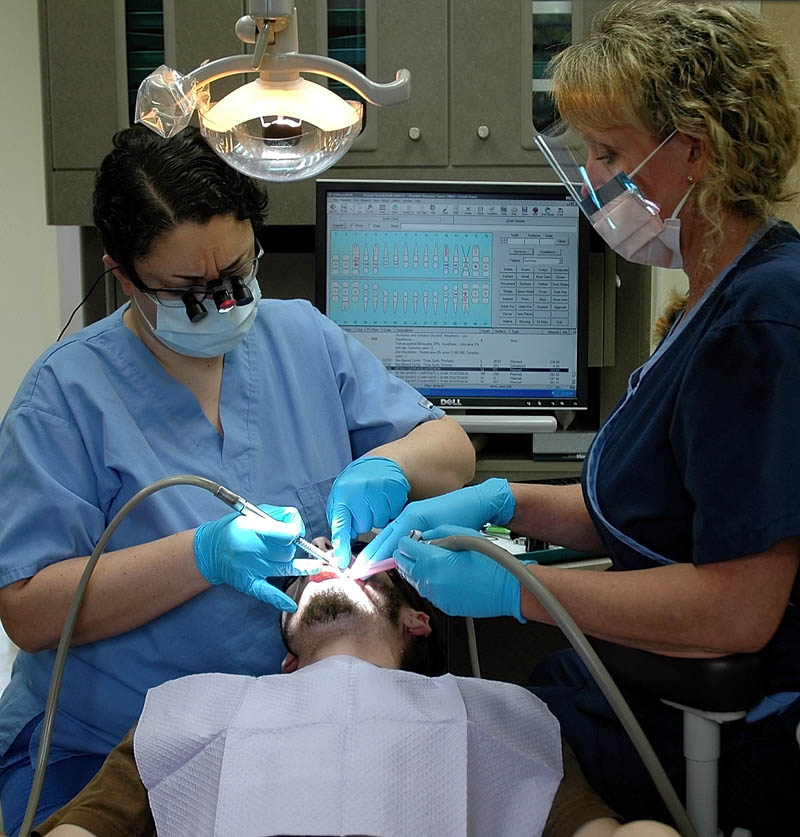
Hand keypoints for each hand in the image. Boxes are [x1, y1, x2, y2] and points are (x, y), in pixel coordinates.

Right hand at [194, 504, 322, 610]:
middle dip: (292, 547)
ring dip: (303, 567)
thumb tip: (297, 526)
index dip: (294, 532)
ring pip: (285, 567)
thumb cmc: (235, 528)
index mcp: (253, 529)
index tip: (295, 532)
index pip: (285, 533)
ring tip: (317, 567)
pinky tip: (292, 605)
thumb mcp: (252, 513)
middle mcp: (254, 550)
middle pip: (287, 551)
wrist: (211, 550)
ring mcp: (253, 568)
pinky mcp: (249, 583)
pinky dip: (280, 599)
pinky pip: (267, 593)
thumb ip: (277, 515)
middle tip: (286, 544)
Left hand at [327, 456, 409, 567]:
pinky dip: (391, 512)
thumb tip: (341, 551)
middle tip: (364, 509)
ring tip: (375, 503)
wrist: (376, 465)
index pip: (340, 525)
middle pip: (363, 528)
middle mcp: (359, 493)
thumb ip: (340, 522)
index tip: (342, 562)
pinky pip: (394, 514)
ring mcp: (378, 490)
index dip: (341, 546)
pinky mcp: (395, 489)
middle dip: (363, 523)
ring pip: (381, 523)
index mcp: (342, 497)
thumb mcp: (340, 500)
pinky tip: (386, 501)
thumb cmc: (354, 486)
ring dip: (378, 519)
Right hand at [360, 478, 515, 563]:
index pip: (389, 541)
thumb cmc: (466, 515)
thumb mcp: (445, 533)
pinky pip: (400, 532)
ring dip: (380, 549)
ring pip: (391, 534)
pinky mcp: (420, 516)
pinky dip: (391, 543)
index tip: (362, 570)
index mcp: (412, 517)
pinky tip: (388, 553)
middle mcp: (409, 514)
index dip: (375, 557)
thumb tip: (405, 557)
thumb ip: (423, 544)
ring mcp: (414, 514)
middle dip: (371, 554)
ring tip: (367, 563)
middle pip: (385, 537)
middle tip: (358, 569)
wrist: (480, 500)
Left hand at [393, 524, 526, 621]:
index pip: (405, 548)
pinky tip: (438, 575)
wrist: (507, 588)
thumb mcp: (465, 536)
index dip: (407, 541)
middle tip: (413, 549)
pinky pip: (426, 592)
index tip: (411, 539)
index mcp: (434, 560)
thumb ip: (440, 533)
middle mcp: (431, 580)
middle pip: (404, 566)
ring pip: (413, 580)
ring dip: (415, 569)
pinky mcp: (443, 605)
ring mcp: (436, 595)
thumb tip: (425, 535)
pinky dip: (426, 582)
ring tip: (425, 561)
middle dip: (406, 556)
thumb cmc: (491, 562)